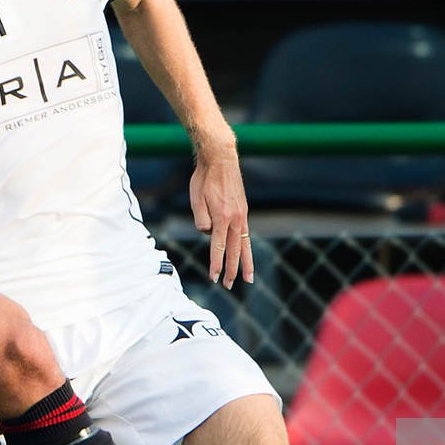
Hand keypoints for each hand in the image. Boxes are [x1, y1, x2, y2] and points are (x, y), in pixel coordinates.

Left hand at [189, 148, 253, 288]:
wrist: (221, 159)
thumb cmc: (204, 178)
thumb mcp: (196, 200)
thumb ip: (201, 221)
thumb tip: (208, 234)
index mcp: (222, 217)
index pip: (218, 248)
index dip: (216, 265)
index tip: (214, 278)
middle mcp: (235, 218)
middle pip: (234, 250)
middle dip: (231, 270)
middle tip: (228, 285)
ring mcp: (242, 214)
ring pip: (245, 245)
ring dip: (246, 263)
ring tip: (248, 279)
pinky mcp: (243, 210)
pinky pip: (245, 234)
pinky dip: (246, 247)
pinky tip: (244, 254)